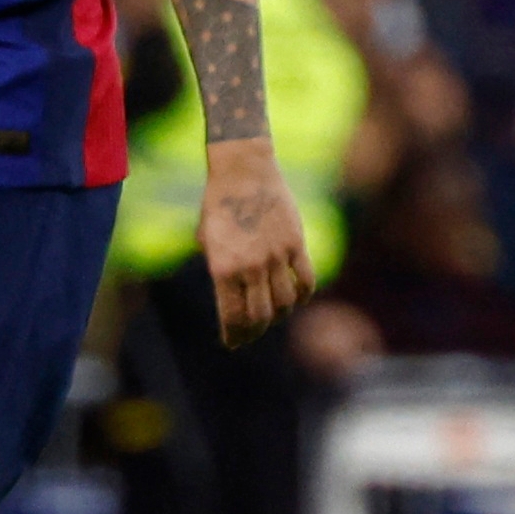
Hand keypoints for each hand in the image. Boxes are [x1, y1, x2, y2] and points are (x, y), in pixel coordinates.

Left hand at [199, 138, 314, 347]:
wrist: (243, 170)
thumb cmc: (218, 203)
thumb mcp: (208, 239)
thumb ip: (219, 268)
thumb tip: (232, 295)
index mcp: (222, 267)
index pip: (232, 317)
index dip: (234, 336)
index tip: (233, 343)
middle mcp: (250, 266)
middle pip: (261, 317)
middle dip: (255, 331)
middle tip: (252, 333)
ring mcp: (275, 255)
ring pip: (286, 303)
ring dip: (280, 314)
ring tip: (274, 313)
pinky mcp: (296, 243)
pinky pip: (306, 280)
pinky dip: (303, 295)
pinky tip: (297, 297)